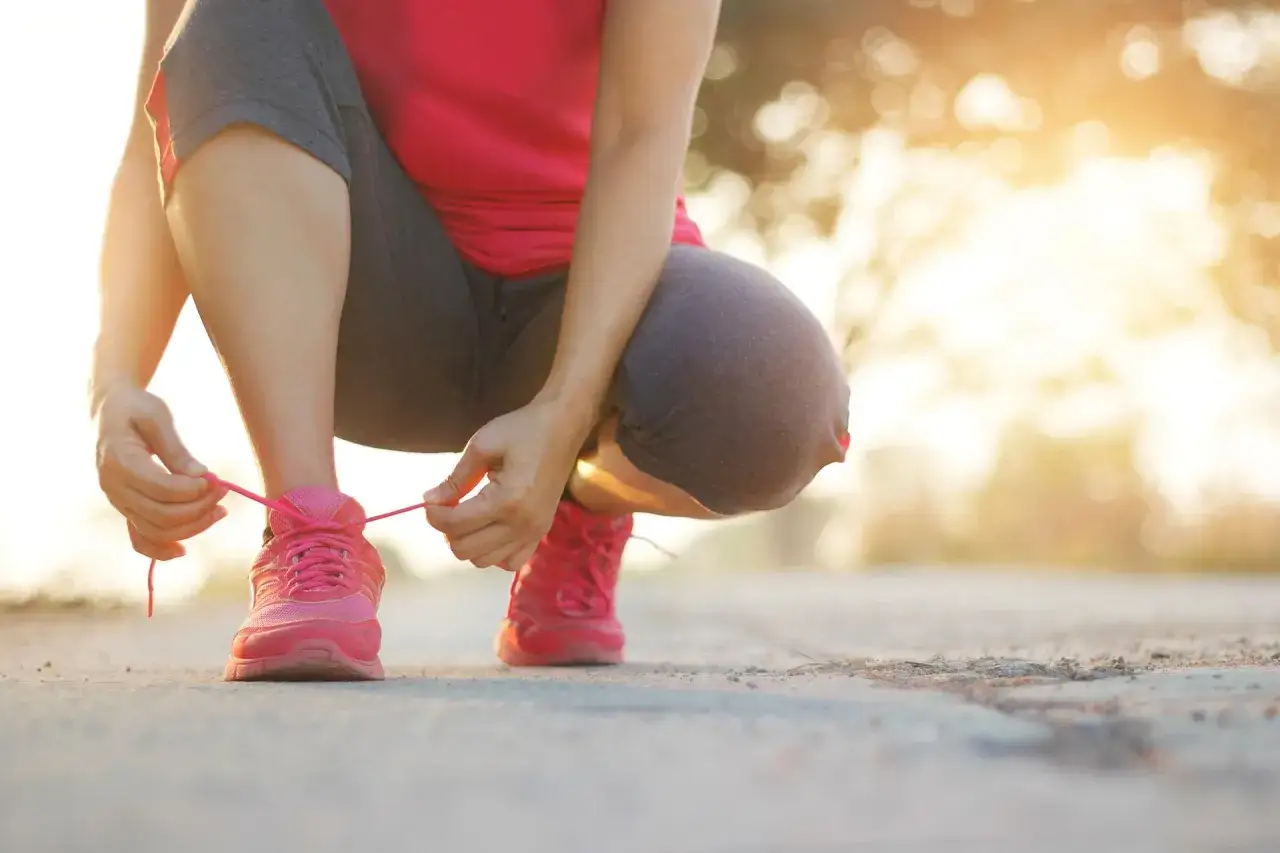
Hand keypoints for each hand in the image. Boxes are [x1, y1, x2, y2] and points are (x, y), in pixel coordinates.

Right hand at [94, 384, 225, 560]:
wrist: (110, 411)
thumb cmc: (137, 408)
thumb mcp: (157, 417)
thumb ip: (176, 449)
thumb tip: (200, 476)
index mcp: (119, 462)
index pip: (162, 489)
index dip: (193, 490)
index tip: (216, 479)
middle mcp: (114, 487)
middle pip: (161, 515)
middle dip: (199, 508)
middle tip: (224, 491)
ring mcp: (117, 501)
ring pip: (155, 530)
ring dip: (192, 526)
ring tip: (220, 510)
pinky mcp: (125, 508)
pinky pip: (139, 539)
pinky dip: (160, 550)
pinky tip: (182, 550)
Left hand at [422, 398, 594, 569]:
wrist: (563, 426)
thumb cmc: (522, 429)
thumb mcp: (482, 445)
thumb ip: (455, 478)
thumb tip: (430, 501)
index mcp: (507, 501)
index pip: (455, 524)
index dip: (433, 514)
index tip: (429, 499)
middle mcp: (522, 525)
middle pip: (465, 549)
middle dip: (448, 530)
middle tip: (447, 506)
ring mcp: (534, 533)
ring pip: (484, 561)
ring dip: (467, 542)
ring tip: (466, 517)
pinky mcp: (541, 533)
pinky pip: (510, 563)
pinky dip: (493, 552)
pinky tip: (489, 529)